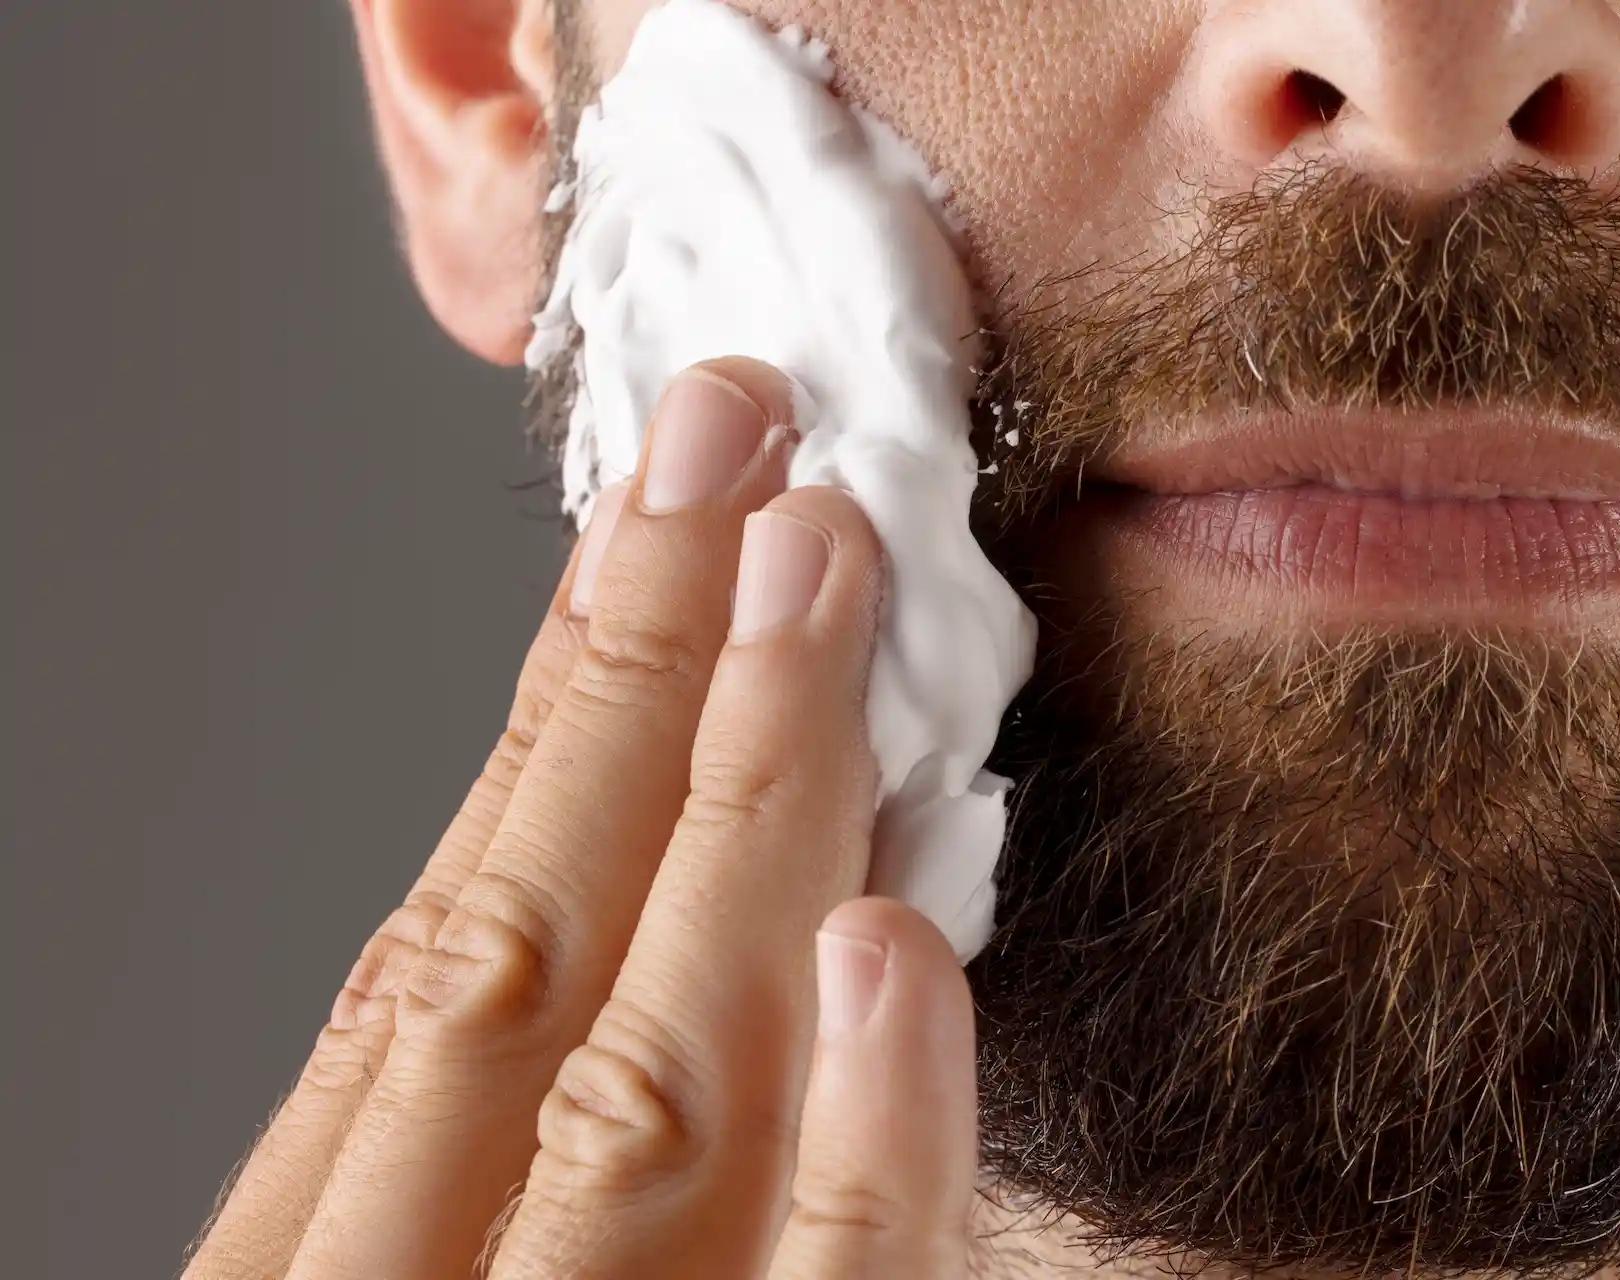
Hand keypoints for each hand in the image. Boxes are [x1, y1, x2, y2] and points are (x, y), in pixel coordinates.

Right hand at [185, 358, 979, 1279]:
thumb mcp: (418, 1279)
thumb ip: (499, 1141)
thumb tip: (642, 868)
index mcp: (325, 1262)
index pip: (442, 946)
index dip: (556, 712)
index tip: (642, 525)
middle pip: (529, 955)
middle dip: (643, 674)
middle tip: (743, 440)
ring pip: (656, 1082)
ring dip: (748, 800)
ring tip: (817, 571)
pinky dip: (866, 1124)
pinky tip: (896, 945)